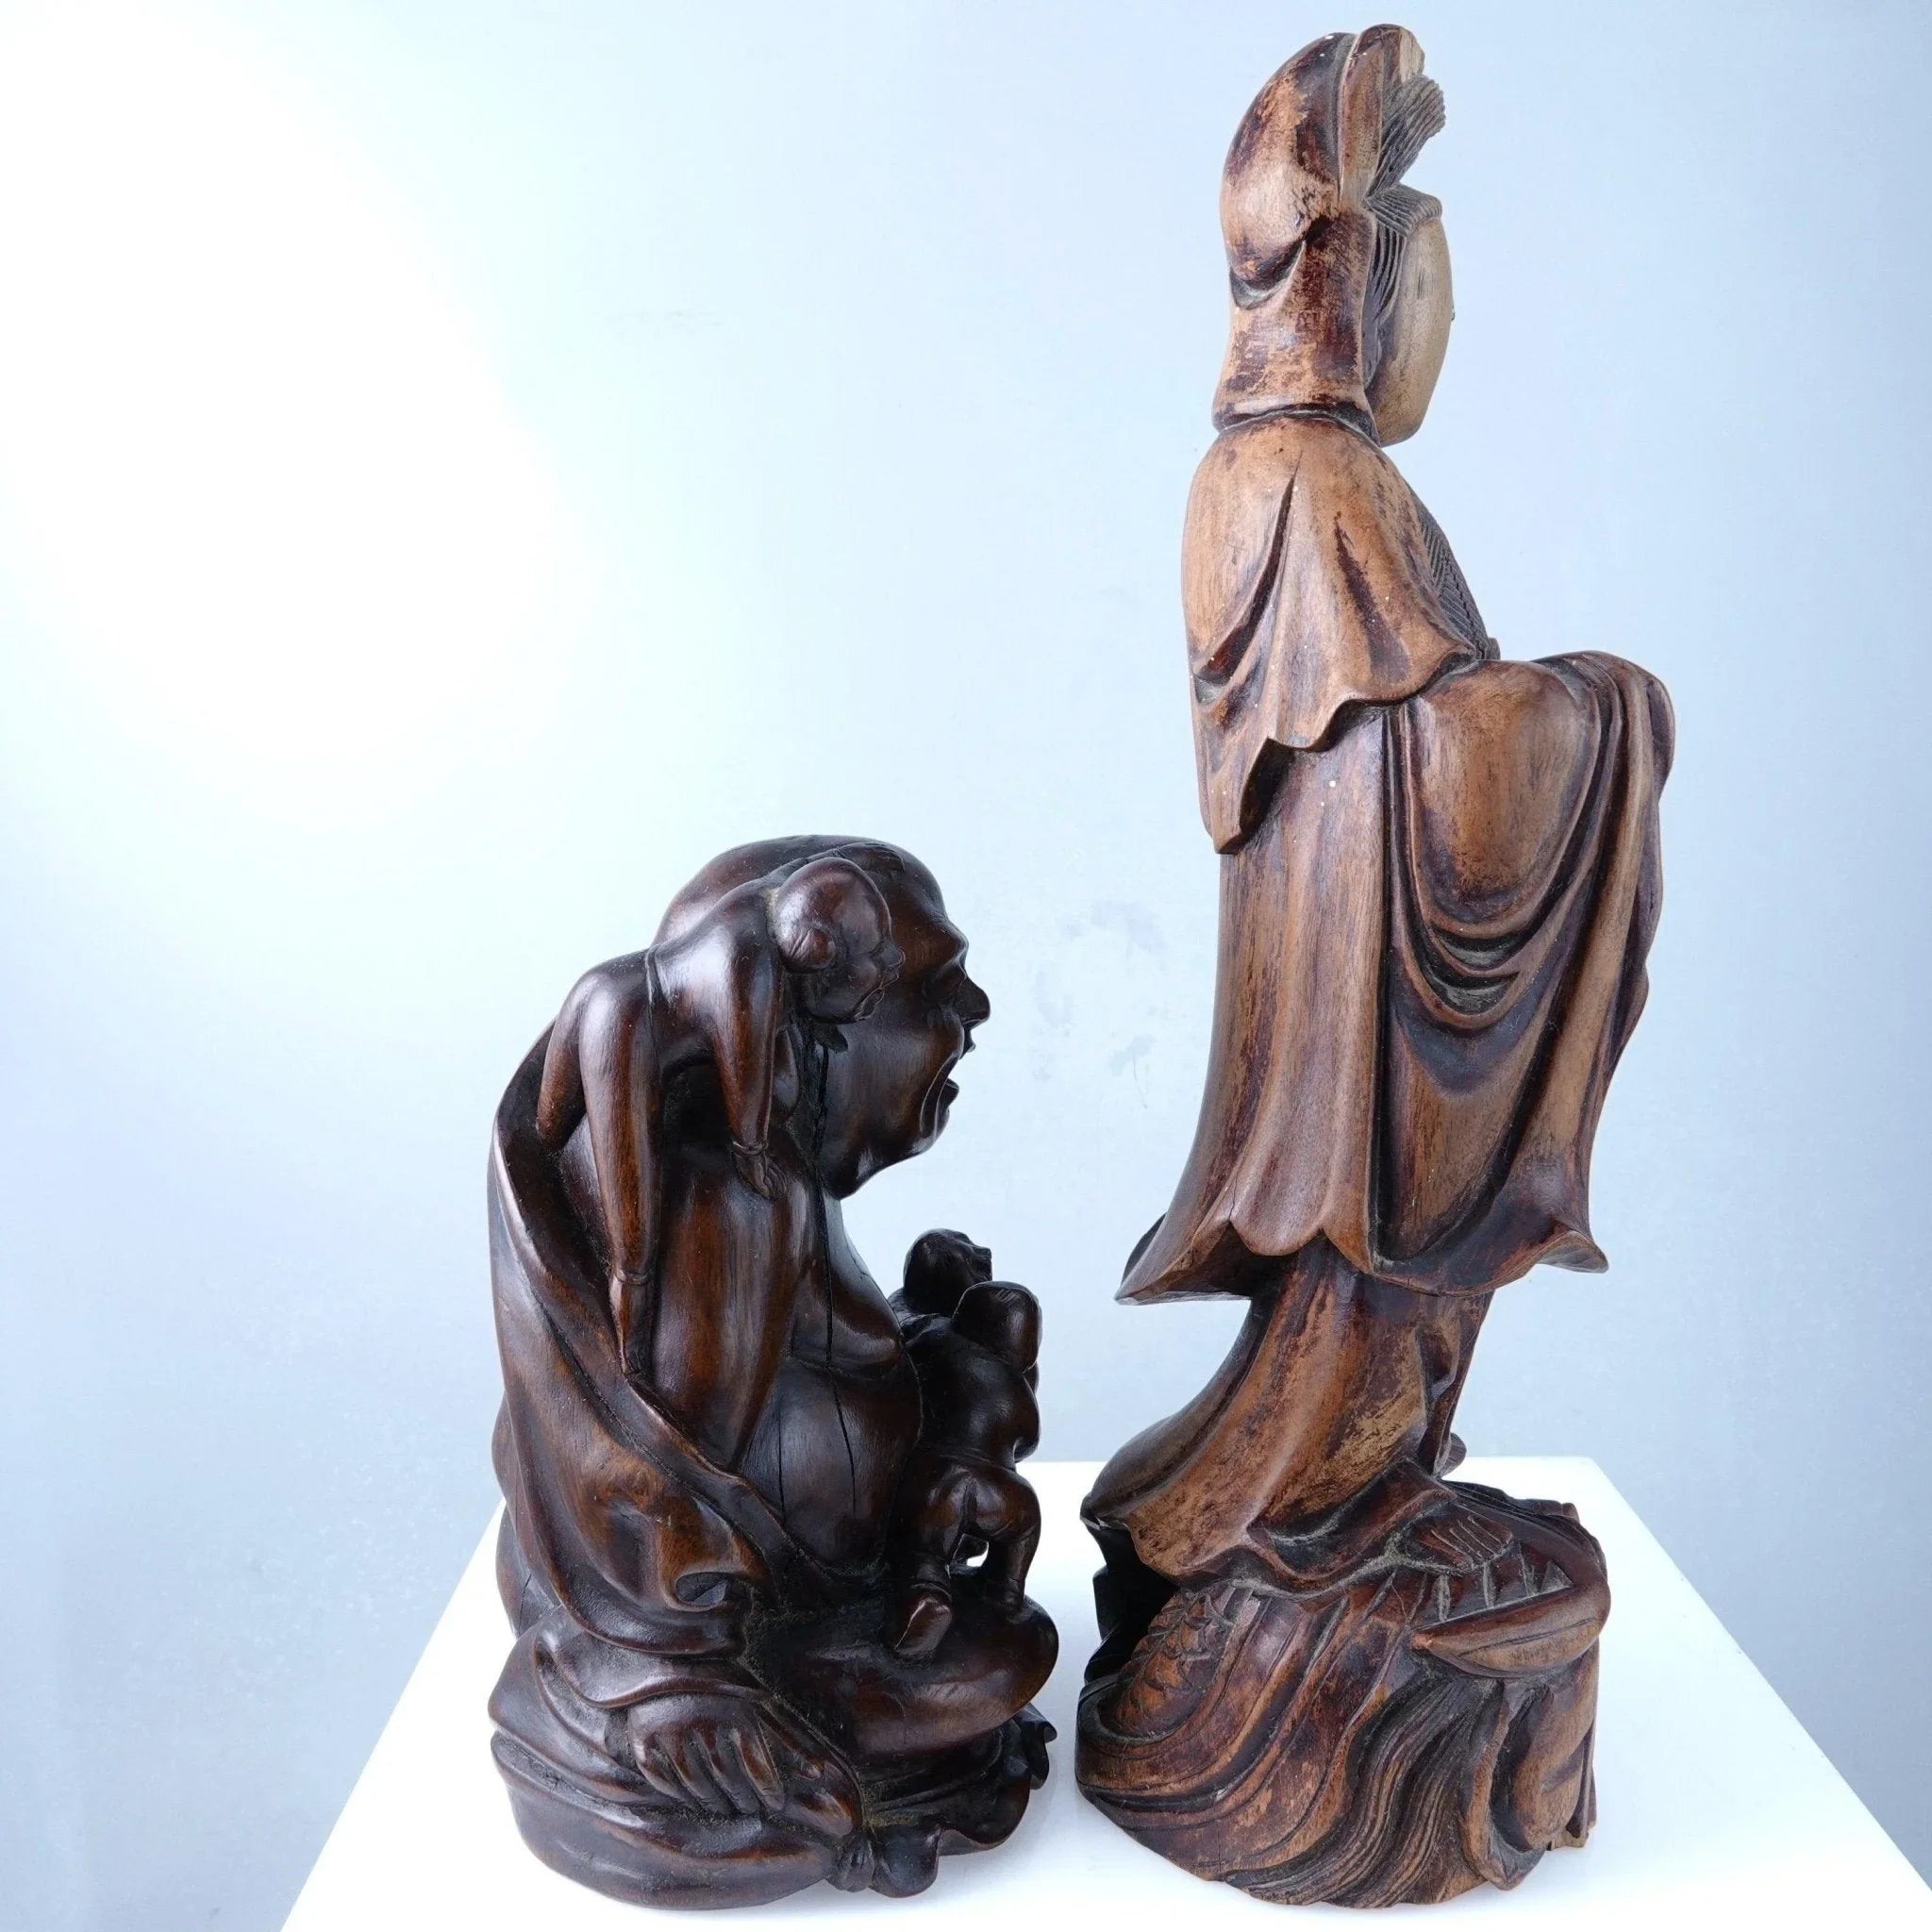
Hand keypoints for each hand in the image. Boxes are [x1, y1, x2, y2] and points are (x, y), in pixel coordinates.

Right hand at [626, 1695, 825, 1822]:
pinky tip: (692, 1797)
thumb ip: (790, 1737)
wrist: (675, 1654)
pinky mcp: (644, 1739)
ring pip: (696, 1785)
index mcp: (735, 1711)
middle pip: (728, 1780)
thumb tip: (819, 1773)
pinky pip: (662, 1779)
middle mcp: (704, 1722)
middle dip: (743, 1799)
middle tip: (750, 1808)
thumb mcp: (760, 1703)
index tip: (775, 1804)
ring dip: (713, 1802)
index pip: (757, 1767)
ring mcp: (671, 1731)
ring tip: (725, 1807)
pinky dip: (677, 1792)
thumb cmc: (727, 1683)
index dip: (769, 1790)